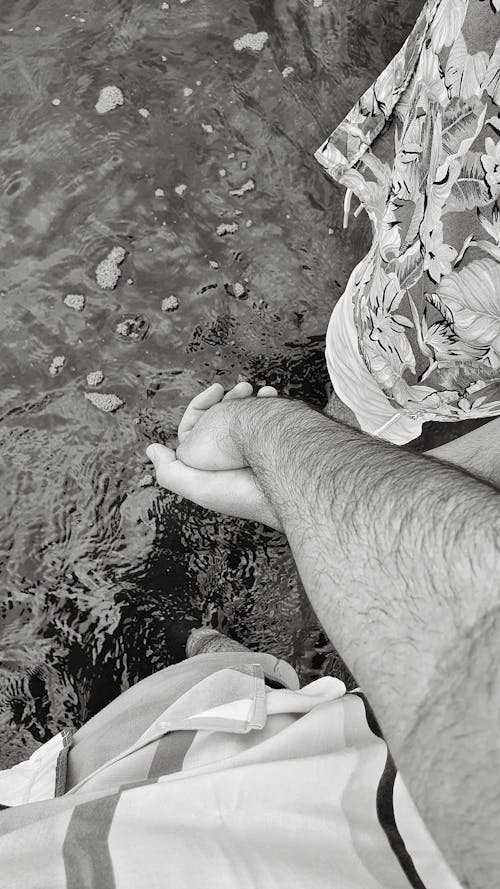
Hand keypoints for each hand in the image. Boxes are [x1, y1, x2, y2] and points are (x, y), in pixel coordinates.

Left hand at [146, 382, 282, 529]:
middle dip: (229, 399)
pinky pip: (264, 415)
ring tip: (259, 390)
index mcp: (212, 464)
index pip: (196, 431)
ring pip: (243, 414)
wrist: (282, 473)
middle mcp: (231, 455)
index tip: (216, 390)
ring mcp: (254, 446)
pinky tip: (272, 396)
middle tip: (244, 387)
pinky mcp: (274, 439)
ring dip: (248, 399)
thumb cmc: (244, 487)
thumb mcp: (197, 486)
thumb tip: (152, 449)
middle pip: (221, 418)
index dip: (200, 407)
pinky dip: (267, 404)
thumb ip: (169, 471)